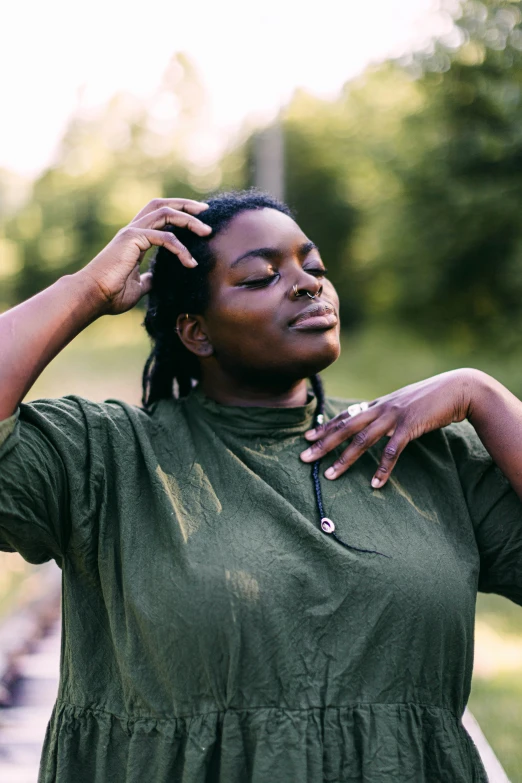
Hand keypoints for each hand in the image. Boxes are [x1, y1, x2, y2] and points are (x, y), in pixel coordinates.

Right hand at [77, 198, 211, 314]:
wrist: (93, 297)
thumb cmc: (111, 294)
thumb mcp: (137, 287)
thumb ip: (147, 280)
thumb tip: (155, 280)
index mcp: (134, 239)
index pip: (159, 216)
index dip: (179, 214)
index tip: (199, 220)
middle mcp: (133, 231)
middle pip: (162, 205)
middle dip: (186, 205)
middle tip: (206, 211)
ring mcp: (132, 232)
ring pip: (165, 213)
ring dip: (188, 220)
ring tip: (206, 231)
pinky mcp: (132, 239)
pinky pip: (164, 236)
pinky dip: (180, 247)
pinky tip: (190, 262)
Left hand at [300, 369, 478, 487]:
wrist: (457, 389)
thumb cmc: (431, 398)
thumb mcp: (404, 403)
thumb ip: (387, 413)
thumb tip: (374, 423)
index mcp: (378, 404)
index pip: (346, 416)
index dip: (326, 427)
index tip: (308, 438)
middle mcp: (381, 408)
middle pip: (345, 428)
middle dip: (323, 444)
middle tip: (304, 457)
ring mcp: (394, 417)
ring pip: (362, 440)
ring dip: (345, 459)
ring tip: (330, 475)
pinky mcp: (410, 426)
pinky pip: (392, 451)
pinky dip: (382, 468)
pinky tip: (375, 483)